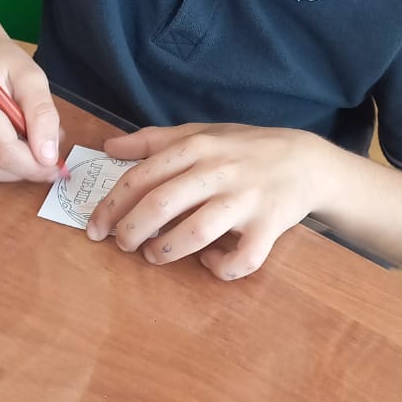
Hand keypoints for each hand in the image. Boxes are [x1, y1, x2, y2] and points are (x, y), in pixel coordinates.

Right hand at [0, 34, 62, 182]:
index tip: (56, 167)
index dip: (33, 166)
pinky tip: (4, 140)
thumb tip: (47, 155)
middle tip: (47, 159)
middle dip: (24, 169)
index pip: (1, 150)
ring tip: (27, 144)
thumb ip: (42, 113)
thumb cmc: (0, 60)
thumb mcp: (30, 75)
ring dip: (10, 168)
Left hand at [86, 123, 332, 279]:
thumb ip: (153, 140)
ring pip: (197, 231)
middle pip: (162, 203)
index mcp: (197, 146)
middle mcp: (219, 170)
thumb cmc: (245, 148)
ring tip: (155, 255)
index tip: (94, 227)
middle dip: (131, 230)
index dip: (112, 205)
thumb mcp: (201, 133)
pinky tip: (211, 261)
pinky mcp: (270, 226)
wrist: (306, 160)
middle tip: (121, 245)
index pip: (142, 176)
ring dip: (167, 250)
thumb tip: (108, 146)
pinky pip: (242, 258)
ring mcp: (246, 199)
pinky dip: (221, 267)